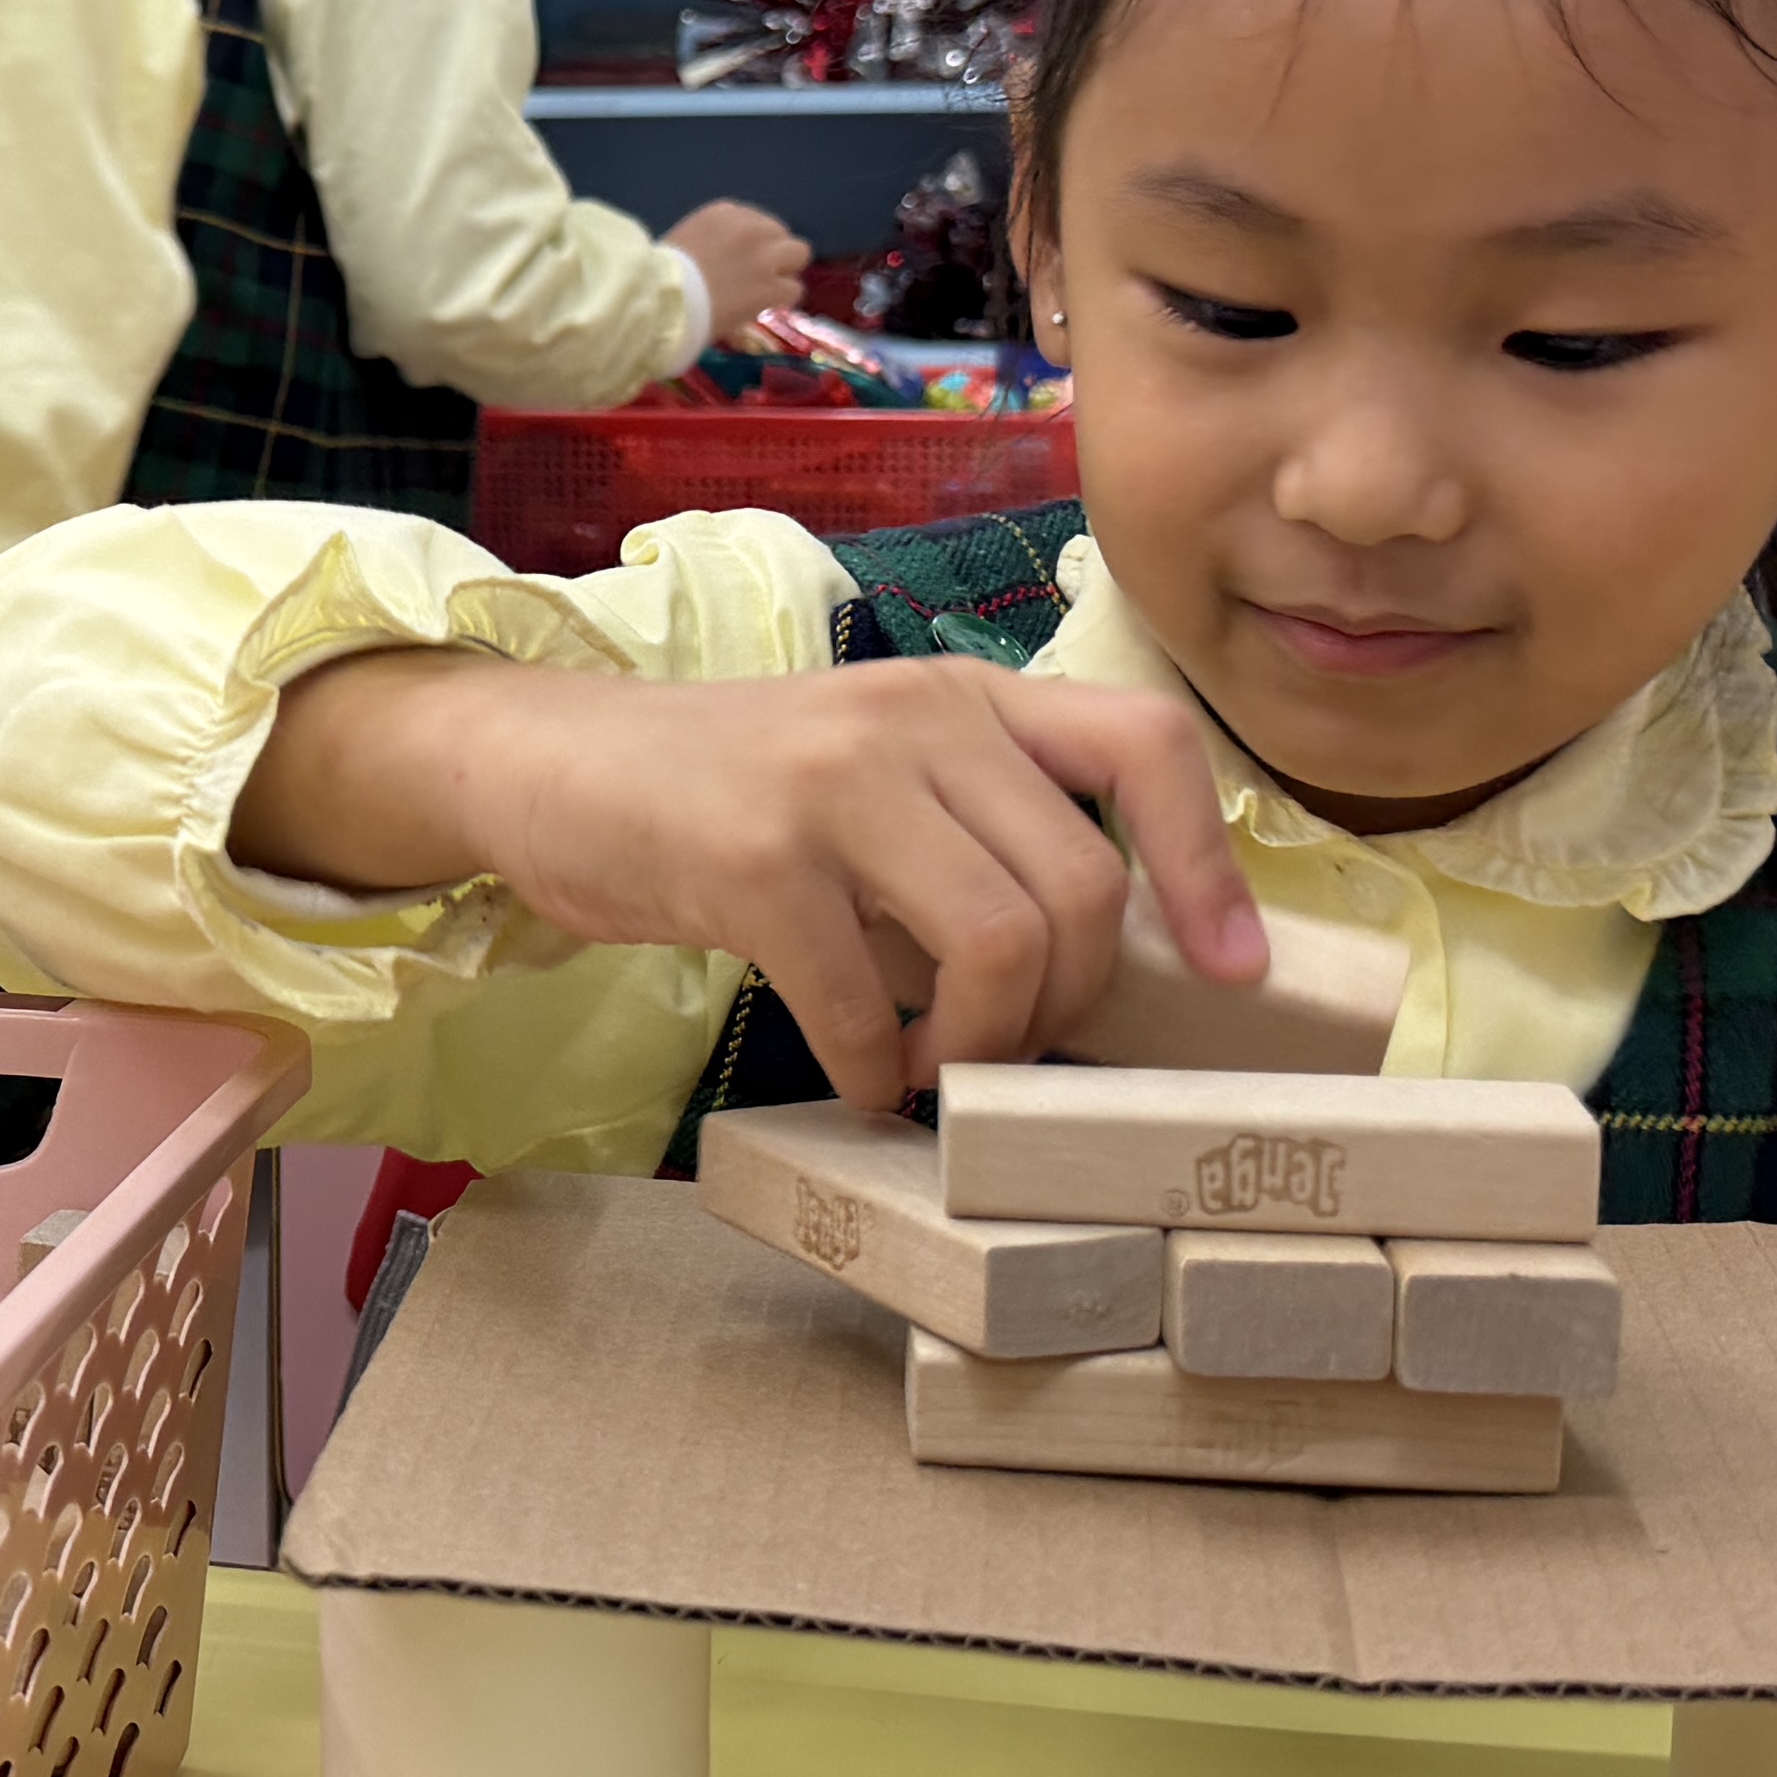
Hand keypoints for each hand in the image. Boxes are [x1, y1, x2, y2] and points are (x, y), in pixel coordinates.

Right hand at [242, 647, 1259, 1108]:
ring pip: (999, 940)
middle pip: (1081, 886)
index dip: (1209, 866)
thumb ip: (970, 839)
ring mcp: (835, 779)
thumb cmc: (720, 797)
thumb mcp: (872, 780)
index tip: (1234, 974)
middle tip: (1001, 1052)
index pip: (1145, 745)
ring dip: (979, 1046)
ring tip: (929, 1072)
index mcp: (965, 697)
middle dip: (1063, 1006)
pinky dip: (874, 1069)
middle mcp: (916, 716)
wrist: (543, 763)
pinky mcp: (753, 855)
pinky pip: (866, 1000)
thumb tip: (1079, 983)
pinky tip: (855, 1079)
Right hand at [665, 197, 814, 332]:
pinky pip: (794, 289)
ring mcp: (764, 258)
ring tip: (769, 289)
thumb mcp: (684, 240)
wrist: (663, 299)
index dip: (752, 241)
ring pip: (798, 254)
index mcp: (724, 213)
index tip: (740, 258)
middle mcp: (750, 229)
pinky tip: (765, 307)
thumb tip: (720, 260)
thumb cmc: (659, 274)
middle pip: (780, 233)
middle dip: (773, 252)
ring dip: (785, 271)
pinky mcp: (771, 287)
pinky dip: (781, 299)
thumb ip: (710, 242)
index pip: (754, 219)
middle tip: (758, 274)